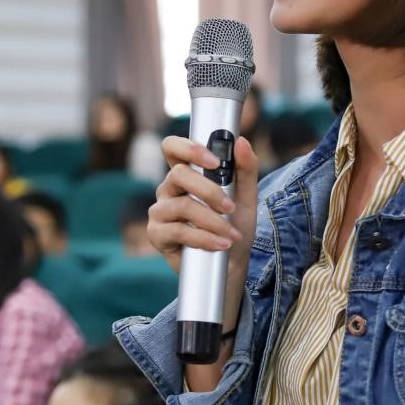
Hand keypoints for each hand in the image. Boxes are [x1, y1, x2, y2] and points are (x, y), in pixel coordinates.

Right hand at [149, 135, 258, 327]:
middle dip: (208, 190)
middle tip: (229, 206)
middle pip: (178, 174)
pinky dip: (204, 238)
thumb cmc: (234, 225)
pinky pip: (178, 231)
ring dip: (211, 221)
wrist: (231, 263)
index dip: (189, 147)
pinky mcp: (157, 234)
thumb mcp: (247, 196)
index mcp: (187, 173)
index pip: (172, 148)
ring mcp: (160, 211)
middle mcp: (169, 188)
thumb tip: (242, 141)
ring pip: (181, 205)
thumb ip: (246, 168)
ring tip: (231, 233)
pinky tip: (220, 244)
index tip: (214, 160)